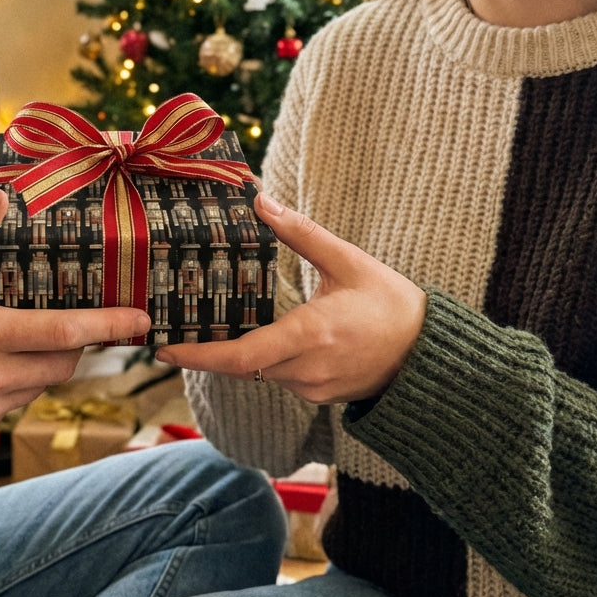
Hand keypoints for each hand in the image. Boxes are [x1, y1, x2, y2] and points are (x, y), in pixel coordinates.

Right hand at [0, 188, 150, 448]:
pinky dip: (13, 385)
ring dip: (43, 363)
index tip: (141, 319)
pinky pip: (9, 407)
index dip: (108, 325)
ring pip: (38, 386)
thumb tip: (1, 198)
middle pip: (62, 363)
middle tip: (77, 320)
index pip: (63, 332)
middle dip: (78, 343)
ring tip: (25, 336)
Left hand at [157, 193, 426, 403]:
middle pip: (241, 365)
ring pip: (260, 371)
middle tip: (174, 331)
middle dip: (208, 351)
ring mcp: (314, 388)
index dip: (198, 356)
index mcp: (310, 335)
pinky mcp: (321, 396)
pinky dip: (264, 360)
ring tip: (208, 328)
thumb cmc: (392, 304)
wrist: (431, 355)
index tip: (165, 349)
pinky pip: (280, 377)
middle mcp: (306, 369)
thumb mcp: (348, 261)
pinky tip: (256, 337)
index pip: (240, 356)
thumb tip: (261, 201)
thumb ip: (302, 233)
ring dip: (238, 353)